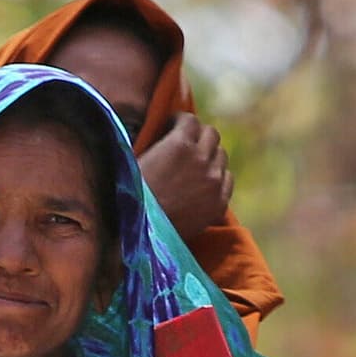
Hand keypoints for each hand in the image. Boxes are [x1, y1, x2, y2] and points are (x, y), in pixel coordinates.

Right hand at [137, 113, 231, 234]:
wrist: (139, 236)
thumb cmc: (128, 198)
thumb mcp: (134, 162)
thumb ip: (152, 143)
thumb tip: (155, 133)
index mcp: (179, 144)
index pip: (191, 120)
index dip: (180, 122)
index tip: (172, 127)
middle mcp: (201, 159)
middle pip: (212, 134)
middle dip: (198, 136)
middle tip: (186, 145)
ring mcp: (214, 182)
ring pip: (222, 156)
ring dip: (210, 156)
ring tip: (195, 166)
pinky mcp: (219, 203)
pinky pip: (228, 180)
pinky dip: (218, 178)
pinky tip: (204, 184)